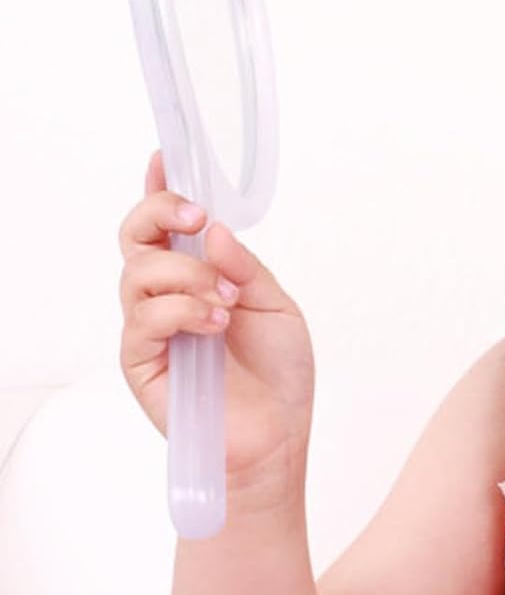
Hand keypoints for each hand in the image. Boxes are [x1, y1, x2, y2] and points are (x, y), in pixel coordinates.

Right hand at [117, 151, 315, 502]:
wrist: (277, 438)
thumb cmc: (278, 378)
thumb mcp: (277, 309)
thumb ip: (245, 267)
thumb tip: (214, 230)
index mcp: (199, 276)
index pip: (168, 224)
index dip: (161, 187)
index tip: (167, 155)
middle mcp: (168, 296)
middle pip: (136, 235)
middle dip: (162, 211)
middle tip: (198, 216)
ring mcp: (151, 327)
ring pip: (138, 271)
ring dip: (186, 272)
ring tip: (225, 299)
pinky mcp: (141, 360)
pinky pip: (143, 318)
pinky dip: (181, 310)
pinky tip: (214, 322)